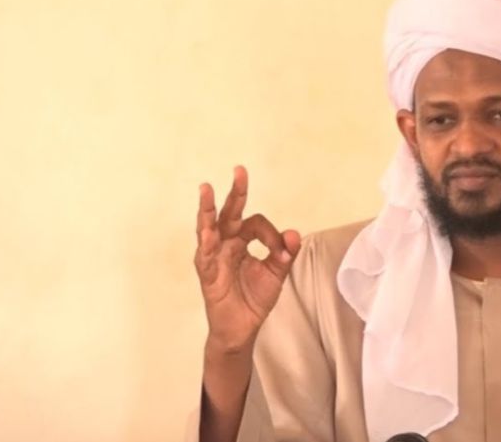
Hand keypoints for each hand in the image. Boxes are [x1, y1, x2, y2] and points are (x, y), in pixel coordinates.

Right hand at [194, 166, 300, 354]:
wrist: (242, 330)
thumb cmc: (254, 299)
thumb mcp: (276, 274)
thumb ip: (285, 253)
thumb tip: (293, 233)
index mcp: (241, 241)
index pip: (255, 223)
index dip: (272, 233)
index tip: (282, 250)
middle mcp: (226, 244)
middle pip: (229, 214)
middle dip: (235, 193)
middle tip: (240, 171)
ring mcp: (214, 258)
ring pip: (209, 228)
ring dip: (208, 209)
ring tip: (206, 189)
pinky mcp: (208, 274)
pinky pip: (206, 256)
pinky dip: (206, 243)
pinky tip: (208, 232)